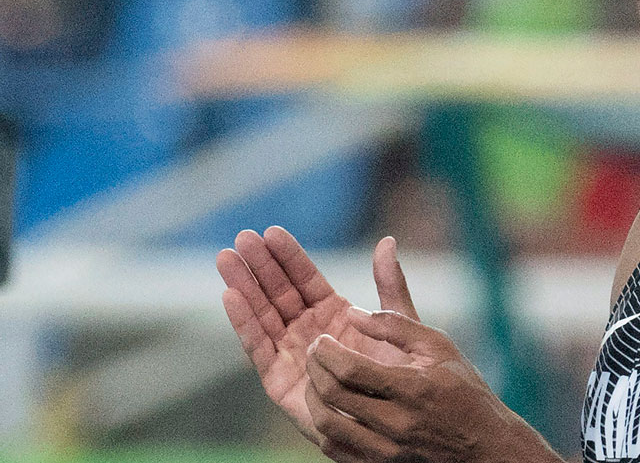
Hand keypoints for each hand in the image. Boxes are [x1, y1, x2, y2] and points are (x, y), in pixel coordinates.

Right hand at [216, 226, 419, 444]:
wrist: (399, 420)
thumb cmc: (401, 373)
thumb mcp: (398, 321)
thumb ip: (389, 283)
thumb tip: (386, 241)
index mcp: (334, 315)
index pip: (305, 279)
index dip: (289, 257)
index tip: (270, 231)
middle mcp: (309, 332)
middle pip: (278, 293)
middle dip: (260, 266)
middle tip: (241, 237)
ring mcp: (293, 355)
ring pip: (264, 315)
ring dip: (244, 287)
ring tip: (226, 258)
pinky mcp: (281, 383)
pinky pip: (260, 349)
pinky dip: (245, 324)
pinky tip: (231, 296)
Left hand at [304, 309, 557, 462]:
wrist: (483, 443)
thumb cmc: (462, 388)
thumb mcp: (438, 346)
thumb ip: (395, 325)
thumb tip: (353, 313)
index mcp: (412, 389)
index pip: (351, 371)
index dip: (327, 352)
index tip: (323, 339)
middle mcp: (396, 424)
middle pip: (334, 397)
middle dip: (315, 369)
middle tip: (315, 353)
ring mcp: (386, 450)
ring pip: (327, 426)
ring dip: (313, 398)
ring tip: (317, 378)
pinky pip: (334, 448)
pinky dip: (324, 425)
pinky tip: (329, 406)